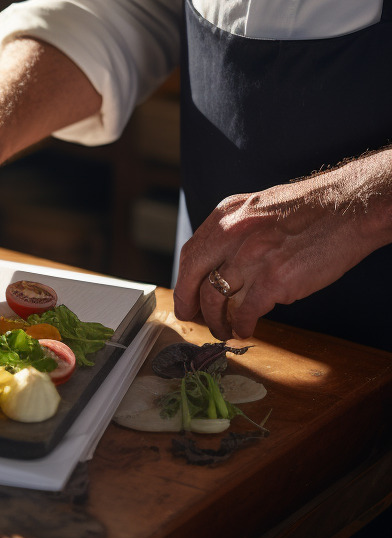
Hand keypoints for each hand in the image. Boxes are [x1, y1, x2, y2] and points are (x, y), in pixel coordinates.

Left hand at [174, 154, 391, 339]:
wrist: (352, 207)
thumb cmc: (313, 209)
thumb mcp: (260, 209)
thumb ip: (237, 233)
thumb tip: (222, 261)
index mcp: (227, 216)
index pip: (191, 254)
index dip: (185, 280)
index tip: (186, 296)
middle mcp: (232, 235)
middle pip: (193, 277)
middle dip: (188, 304)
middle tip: (191, 319)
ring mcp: (251, 258)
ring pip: (215, 299)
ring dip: (215, 321)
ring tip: (223, 330)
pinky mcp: (273, 280)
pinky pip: (246, 311)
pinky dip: (242, 325)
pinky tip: (245, 329)